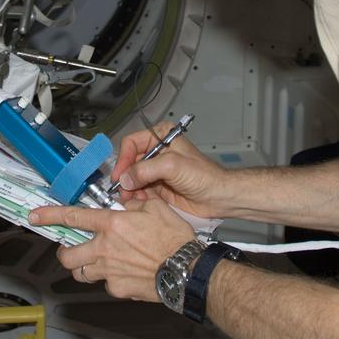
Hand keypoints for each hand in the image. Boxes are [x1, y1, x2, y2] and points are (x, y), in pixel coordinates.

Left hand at [29, 200, 195, 300]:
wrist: (186, 269)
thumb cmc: (174, 238)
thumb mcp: (154, 207)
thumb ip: (133, 203)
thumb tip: (125, 202)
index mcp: (112, 224)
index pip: (72, 217)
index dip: (50, 215)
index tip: (35, 216)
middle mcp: (105, 248)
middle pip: (68, 255)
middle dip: (65, 252)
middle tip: (71, 249)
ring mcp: (109, 271)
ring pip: (81, 273)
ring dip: (83, 267)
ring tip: (95, 262)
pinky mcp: (118, 289)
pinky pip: (105, 284)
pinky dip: (109, 279)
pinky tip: (123, 273)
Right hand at [112, 124, 231, 216]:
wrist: (218, 197)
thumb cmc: (204, 176)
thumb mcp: (172, 166)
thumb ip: (145, 169)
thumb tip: (124, 178)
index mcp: (161, 136)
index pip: (131, 143)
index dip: (123, 159)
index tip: (119, 175)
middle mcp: (156, 151)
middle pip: (129, 162)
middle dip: (125, 177)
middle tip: (122, 191)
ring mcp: (156, 170)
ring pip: (132, 178)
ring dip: (130, 189)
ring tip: (132, 198)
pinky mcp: (158, 186)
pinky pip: (139, 190)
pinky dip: (136, 196)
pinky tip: (140, 201)